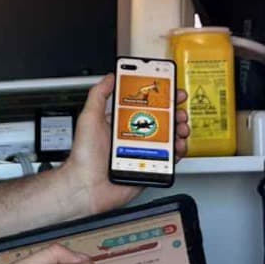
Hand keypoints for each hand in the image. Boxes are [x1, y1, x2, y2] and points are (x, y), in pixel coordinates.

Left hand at [63, 74, 191, 215]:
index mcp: (120, 124)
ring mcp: (142, 152)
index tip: (169, 90)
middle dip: (174, 113)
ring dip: (178, 131)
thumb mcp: (89, 117)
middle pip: (161, 121)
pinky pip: (168, 159)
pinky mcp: (149, 168)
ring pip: (168, 139)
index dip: (158, 98)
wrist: (85, 186)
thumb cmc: (84, 156)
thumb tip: (110, 77)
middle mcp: (133, 137)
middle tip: (179, 111)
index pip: (144, 106)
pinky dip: (177, 152)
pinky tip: (177, 146)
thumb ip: (99, 95)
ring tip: (180, 128)